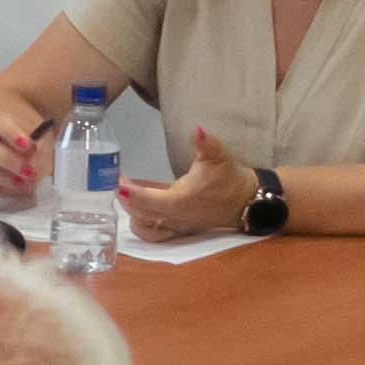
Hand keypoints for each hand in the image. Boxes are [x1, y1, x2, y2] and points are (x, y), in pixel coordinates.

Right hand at [0, 83, 47, 197]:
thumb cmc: (18, 123)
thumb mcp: (36, 126)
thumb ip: (43, 145)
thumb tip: (45, 167)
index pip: (2, 125)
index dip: (14, 137)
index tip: (29, 145)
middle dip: (10, 162)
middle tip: (30, 172)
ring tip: (20, 182)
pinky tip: (4, 188)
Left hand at [121, 145, 249, 243]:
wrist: (245, 201)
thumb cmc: (229, 178)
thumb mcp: (218, 156)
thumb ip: (206, 144)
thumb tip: (197, 130)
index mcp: (181, 201)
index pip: (151, 201)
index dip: (134, 194)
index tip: (120, 182)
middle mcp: (176, 218)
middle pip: (142, 215)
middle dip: (127, 200)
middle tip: (118, 182)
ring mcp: (176, 227)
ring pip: (145, 229)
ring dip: (132, 214)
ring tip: (126, 195)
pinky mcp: (178, 230)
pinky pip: (154, 235)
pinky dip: (141, 226)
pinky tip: (135, 211)